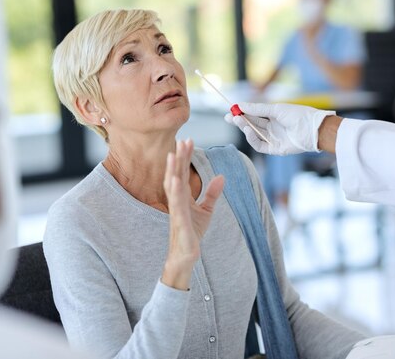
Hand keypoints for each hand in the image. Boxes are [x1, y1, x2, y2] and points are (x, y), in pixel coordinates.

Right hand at [162, 139, 223, 289]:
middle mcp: (176, 200)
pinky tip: (175, 180)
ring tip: (172, 155)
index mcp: (182, 196)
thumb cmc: (192, 232)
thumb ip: (212, 194)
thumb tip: (221, 176)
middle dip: (179, 158)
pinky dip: (175, 191)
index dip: (185, 157)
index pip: (183, 172)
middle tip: (182, 140)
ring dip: (172, 170)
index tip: (188, 140)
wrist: (186, 254)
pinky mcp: (179, 221)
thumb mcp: (206, 210)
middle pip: (176, 174)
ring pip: (173, 186)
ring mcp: (176, 210)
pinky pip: (176, 204)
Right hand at [224, 102, 335, 154]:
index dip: (243, 112)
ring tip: (239, 121)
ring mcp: (273, 139)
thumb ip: (258, 109)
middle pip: (252, 124)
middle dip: (240, 121)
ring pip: (254, 135)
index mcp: (274, 116)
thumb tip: (240, 104)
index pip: (254, 114)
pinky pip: (260, 145)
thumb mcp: (276, 109)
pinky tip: (248, 131)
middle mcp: (273, 128)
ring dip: (245, 128)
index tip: (231, 109)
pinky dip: (252, 139)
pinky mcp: (275, 149)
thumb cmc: (298, 115)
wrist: (312, 129)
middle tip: (229, 117)